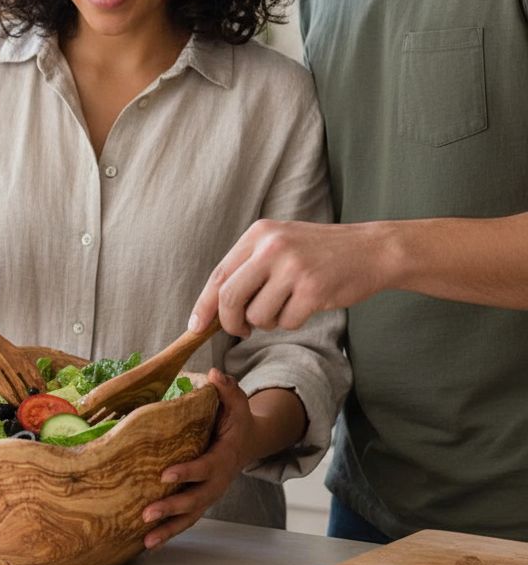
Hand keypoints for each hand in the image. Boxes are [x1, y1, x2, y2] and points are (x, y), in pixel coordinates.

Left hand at [141, 370, 254, 549]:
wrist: (248, 442)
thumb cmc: (237, 419)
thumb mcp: (237, 401)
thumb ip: (227, 388)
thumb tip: (214, 373)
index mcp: (224, 457)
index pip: (205, 467)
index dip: (187, 472)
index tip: (165, 475)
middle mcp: (217, 481)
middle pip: (195, 500)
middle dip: (172, 509)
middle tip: (147, 513)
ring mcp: (209, 494)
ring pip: (190, 517)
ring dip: (168, 529)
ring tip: (146, 540)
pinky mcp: (200, 500)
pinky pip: (186, 519)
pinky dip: (169, 532)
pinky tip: (147, 543)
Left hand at [190, 218, 392, 337]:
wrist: (370, 250)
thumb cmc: (319, 252)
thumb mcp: (279, 243)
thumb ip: (249, 267)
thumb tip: (215, 306)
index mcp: (259, 234)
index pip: (219, 274)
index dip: (204, 304)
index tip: (195, 326)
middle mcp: (272, 247)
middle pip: (230, 297)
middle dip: (230, 322)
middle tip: (241, 330)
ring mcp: (293, 268)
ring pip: (258, 315)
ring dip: (268, 322)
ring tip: (287, 305)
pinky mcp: (313, 289)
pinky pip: (286, 322)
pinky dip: (291, 322)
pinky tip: (306, 305)